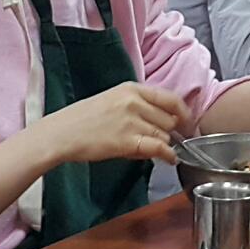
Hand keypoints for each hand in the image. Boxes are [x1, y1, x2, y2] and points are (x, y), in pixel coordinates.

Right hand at [38, 81, 188, 165]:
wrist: (62, 133)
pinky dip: (168, 155)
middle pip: (169, 119)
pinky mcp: (127, 141)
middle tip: (163, 141)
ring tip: (151, 150)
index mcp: (132, 88)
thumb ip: (137, 106)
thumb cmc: (84, 119)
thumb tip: (160, 122)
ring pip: (164, 134)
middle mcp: (135, 101)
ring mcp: (132, 121)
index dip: (183, 113)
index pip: (170, 98)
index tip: (186, 123)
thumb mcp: (113, 100)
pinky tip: (169, 160)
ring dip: (163, 144)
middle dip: (170, 132)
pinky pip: (158, 148)